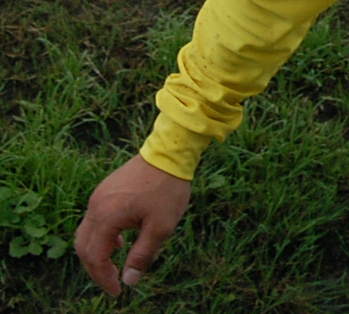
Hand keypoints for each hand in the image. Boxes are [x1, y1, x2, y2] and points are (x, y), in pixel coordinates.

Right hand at [74, 154, 191, 295]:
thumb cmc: (167, 189)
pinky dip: (101, 236)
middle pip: (84, 248)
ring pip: (86, 234)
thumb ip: (142, 255)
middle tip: (112, 283)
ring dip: (96, 253)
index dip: (104, 278)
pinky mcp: (104, 190)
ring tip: (114, 265)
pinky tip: (120, 240)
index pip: (96, 258)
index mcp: (107, 217)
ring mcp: (97, 197)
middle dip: (96, 269)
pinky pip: (94, 220)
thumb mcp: (161, 226)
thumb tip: (129, 280)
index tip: (118, 291)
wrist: (169, 152)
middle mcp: (95, 207)